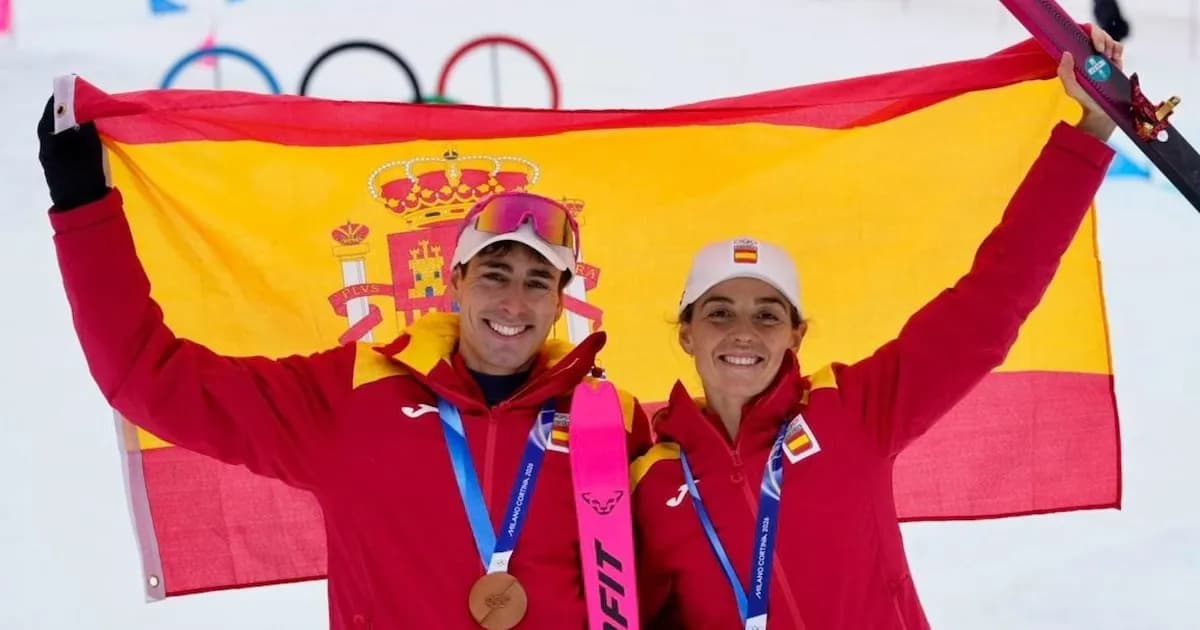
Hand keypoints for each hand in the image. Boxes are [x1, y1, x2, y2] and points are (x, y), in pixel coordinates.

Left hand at [37, 95, 109, 211]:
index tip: (79, 88)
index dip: (65, 96)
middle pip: (55, 119)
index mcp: (49, 137)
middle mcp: (46, 145)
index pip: (52, 107)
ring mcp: (51, 157)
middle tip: (89, 102)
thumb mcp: (89, 146)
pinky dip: (75, 135)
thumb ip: (85, 125)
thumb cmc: (85, 175)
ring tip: (92, 117)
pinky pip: (65, 143)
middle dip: (71, 109)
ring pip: (60, 132)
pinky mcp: (59, 167)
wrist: (82, 207)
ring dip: (74, 123)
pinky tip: (89, 137)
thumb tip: (83, 108)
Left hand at [1058, 24, 1123, 140]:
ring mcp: (1102, 58)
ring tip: (1107, 57)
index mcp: (1077, 58)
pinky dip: (1117, 49)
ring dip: (1109, 44)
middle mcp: (1089, 56)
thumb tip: (1066, 53)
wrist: (1102, 111)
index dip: (1088, 33)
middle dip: (1101, 38)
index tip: (1092, 43)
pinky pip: (1118, 48)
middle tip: (1101, 51)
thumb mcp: (1071, 88)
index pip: (1081, 36)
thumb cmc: (1085, 100)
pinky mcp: (1115, 62)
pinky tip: (1114, 58)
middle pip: (1097, 34)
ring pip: (1108, 40)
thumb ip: (1065, 73)